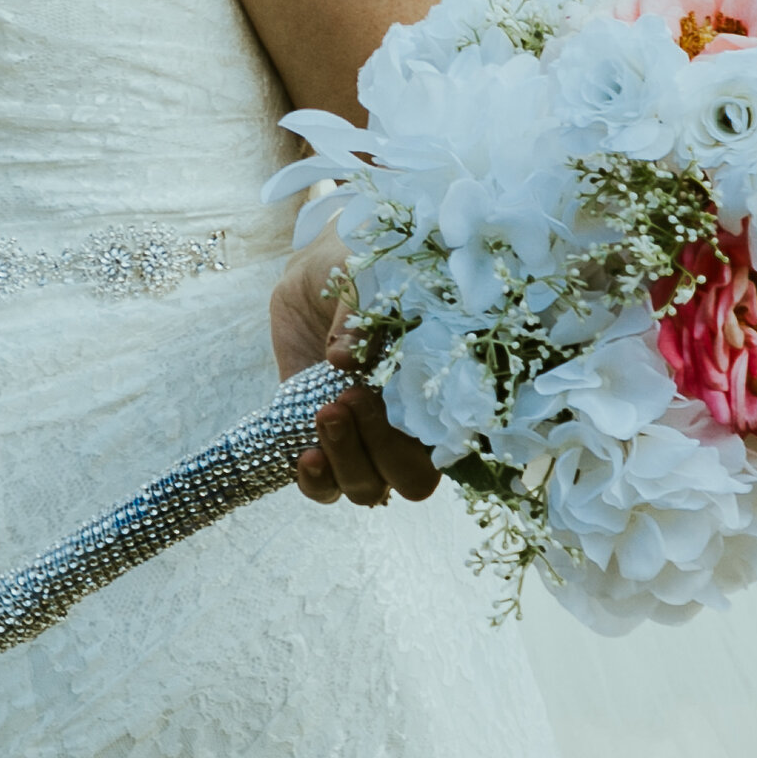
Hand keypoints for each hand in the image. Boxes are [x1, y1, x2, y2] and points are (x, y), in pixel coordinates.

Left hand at [269, 232, 441, 510]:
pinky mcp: (322, 438)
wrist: (319, 270)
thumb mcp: (361, 276)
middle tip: (347, 400)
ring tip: (323, 412)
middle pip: (411, 481)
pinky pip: (325, 487)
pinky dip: (316, 483)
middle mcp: (408, 424)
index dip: (423, 439)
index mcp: (437, 388)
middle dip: (379, 451)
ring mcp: (365, 437)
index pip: (452, 446)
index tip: (383, 396)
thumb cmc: (359, 267)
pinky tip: (305, 457)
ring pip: (369, 489)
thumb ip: (361, 315)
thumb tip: (343, 358)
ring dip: (346, 462)